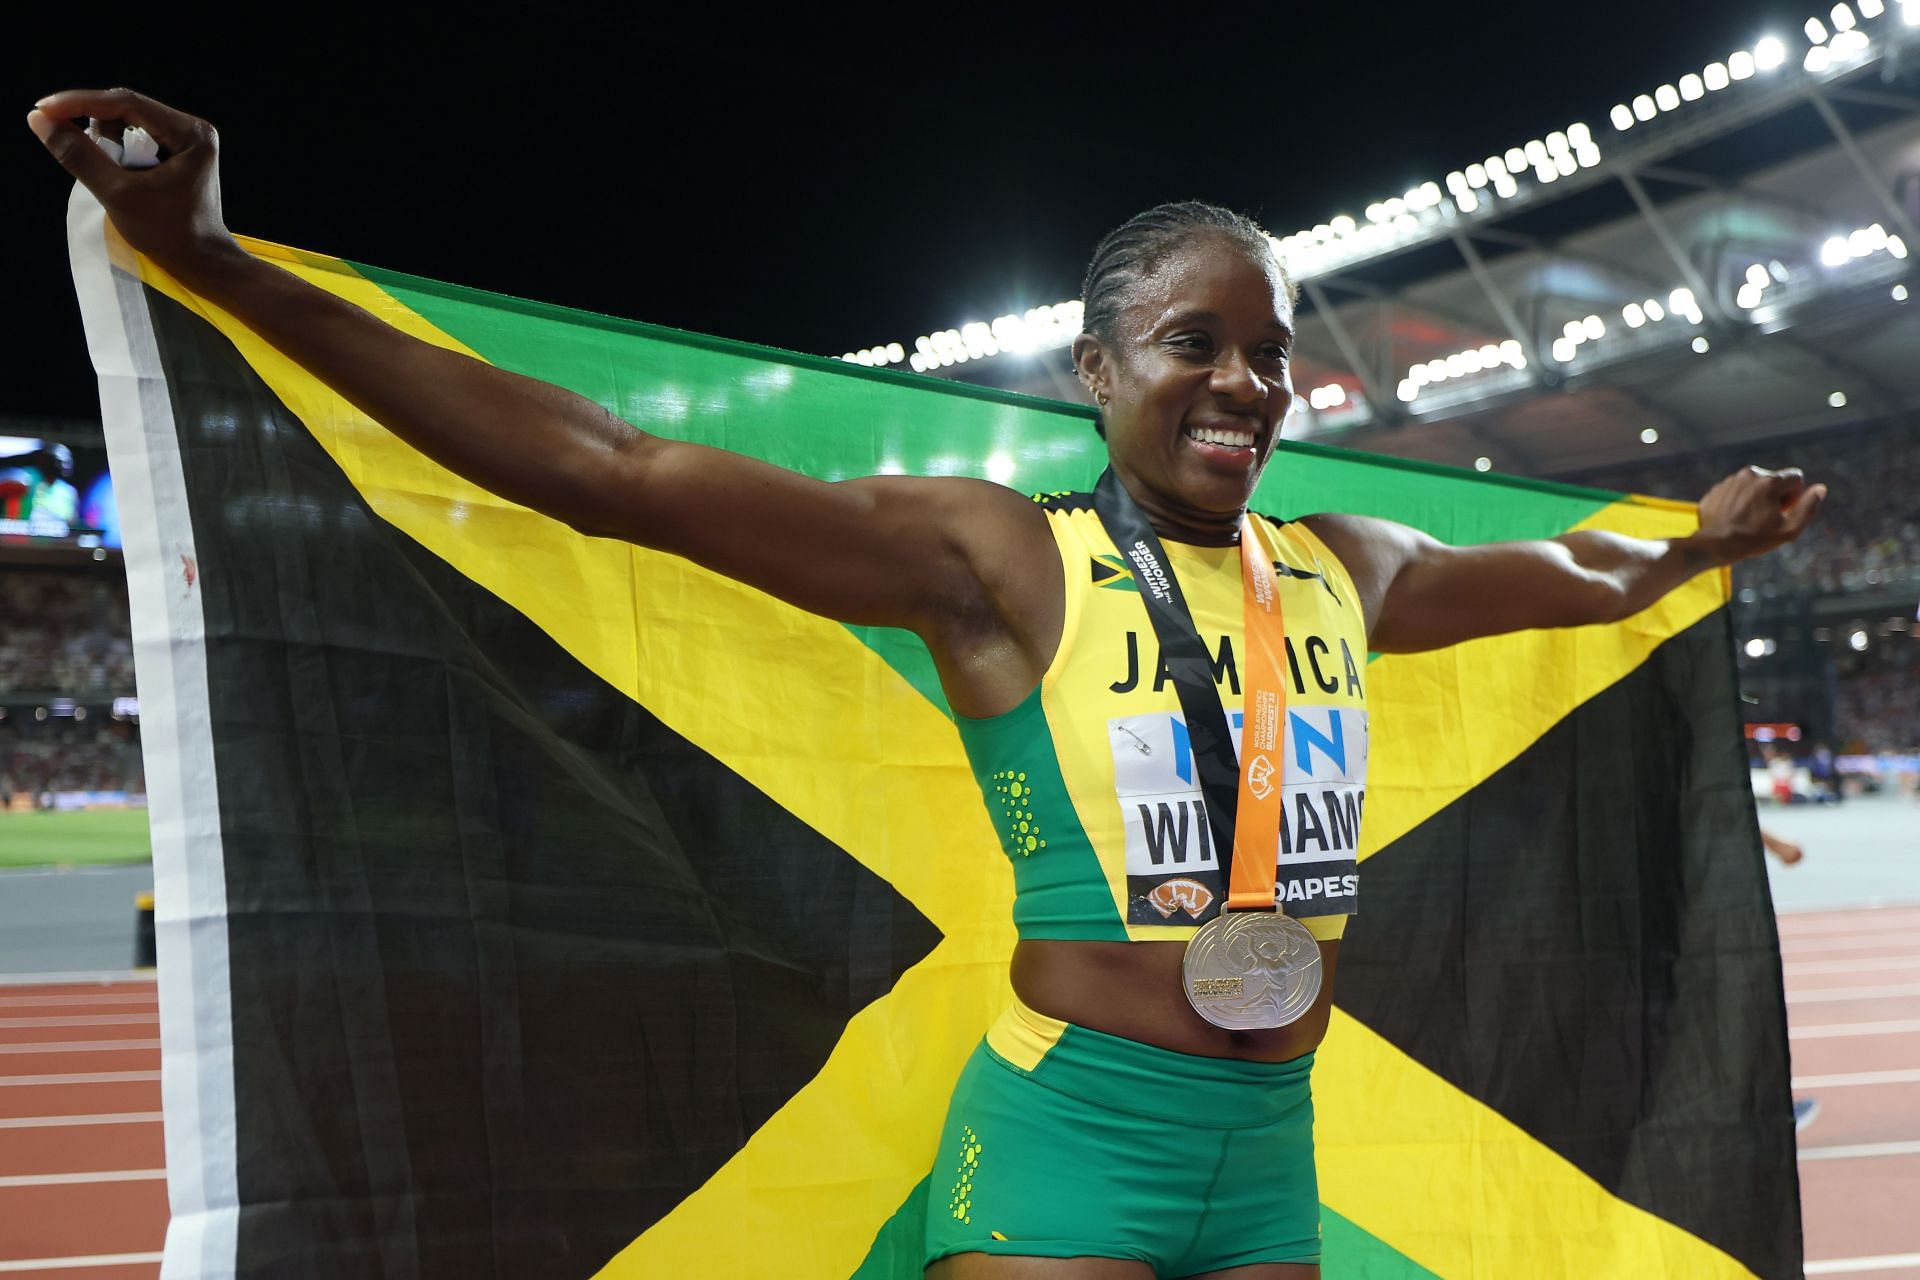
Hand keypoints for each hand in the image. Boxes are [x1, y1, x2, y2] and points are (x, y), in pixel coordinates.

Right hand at [27, 88, 240, 275]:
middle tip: (62, 138)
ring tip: (106, 172)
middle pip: (126, 109)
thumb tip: (39, 120)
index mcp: (190, 133)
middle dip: (92, 124)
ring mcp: (186, 140)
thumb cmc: (166, 234)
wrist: (201, 262)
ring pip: (128, 123)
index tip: (42, 109)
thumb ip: (79, 156)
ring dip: (105, 140)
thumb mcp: (117, 194)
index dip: (79, 102)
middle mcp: (191, 129)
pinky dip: (116, 151)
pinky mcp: (177, 152)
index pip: (125, 103)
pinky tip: (116, 174)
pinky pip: (135, 138)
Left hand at [1692, 466, 1826, 565]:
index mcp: (1769, 481)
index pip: (1796, 477)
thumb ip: (1808, 507)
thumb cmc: (1753, 539)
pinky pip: (1736, 490)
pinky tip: (1734, 518)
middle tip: (1764, 518)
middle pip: (1774, 480)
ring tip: (1748, 519)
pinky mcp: (1717, 488)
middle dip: (1775, 496)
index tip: (1782, 511)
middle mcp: (1749, 474)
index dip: (1794, 496)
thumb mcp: (1789, 530)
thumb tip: (1820, 488)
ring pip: (1754, 485)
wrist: (1713, 545)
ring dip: (1756, 498)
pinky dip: (1739, 501)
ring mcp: (1730, 480)